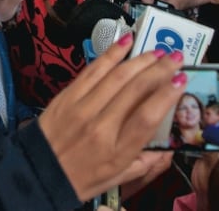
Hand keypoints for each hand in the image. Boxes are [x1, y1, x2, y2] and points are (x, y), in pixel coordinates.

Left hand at [38, 32, 183, 200]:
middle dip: (159, 69)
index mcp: (116, 152)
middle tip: (176, 57)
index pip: (147, 117)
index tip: (182, 80)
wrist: (36, 174)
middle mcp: (100, 127)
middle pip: (135, 90)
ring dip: (140, 59)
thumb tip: (168, 151)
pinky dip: (111, 53)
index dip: (167, 95)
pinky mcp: (67, 96)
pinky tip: (126, 41)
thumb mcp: (116, 179)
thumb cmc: (79, 178)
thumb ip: (144, 164)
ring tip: (157, 50)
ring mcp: (81, 108)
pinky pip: (92, 70)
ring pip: (116, 75)